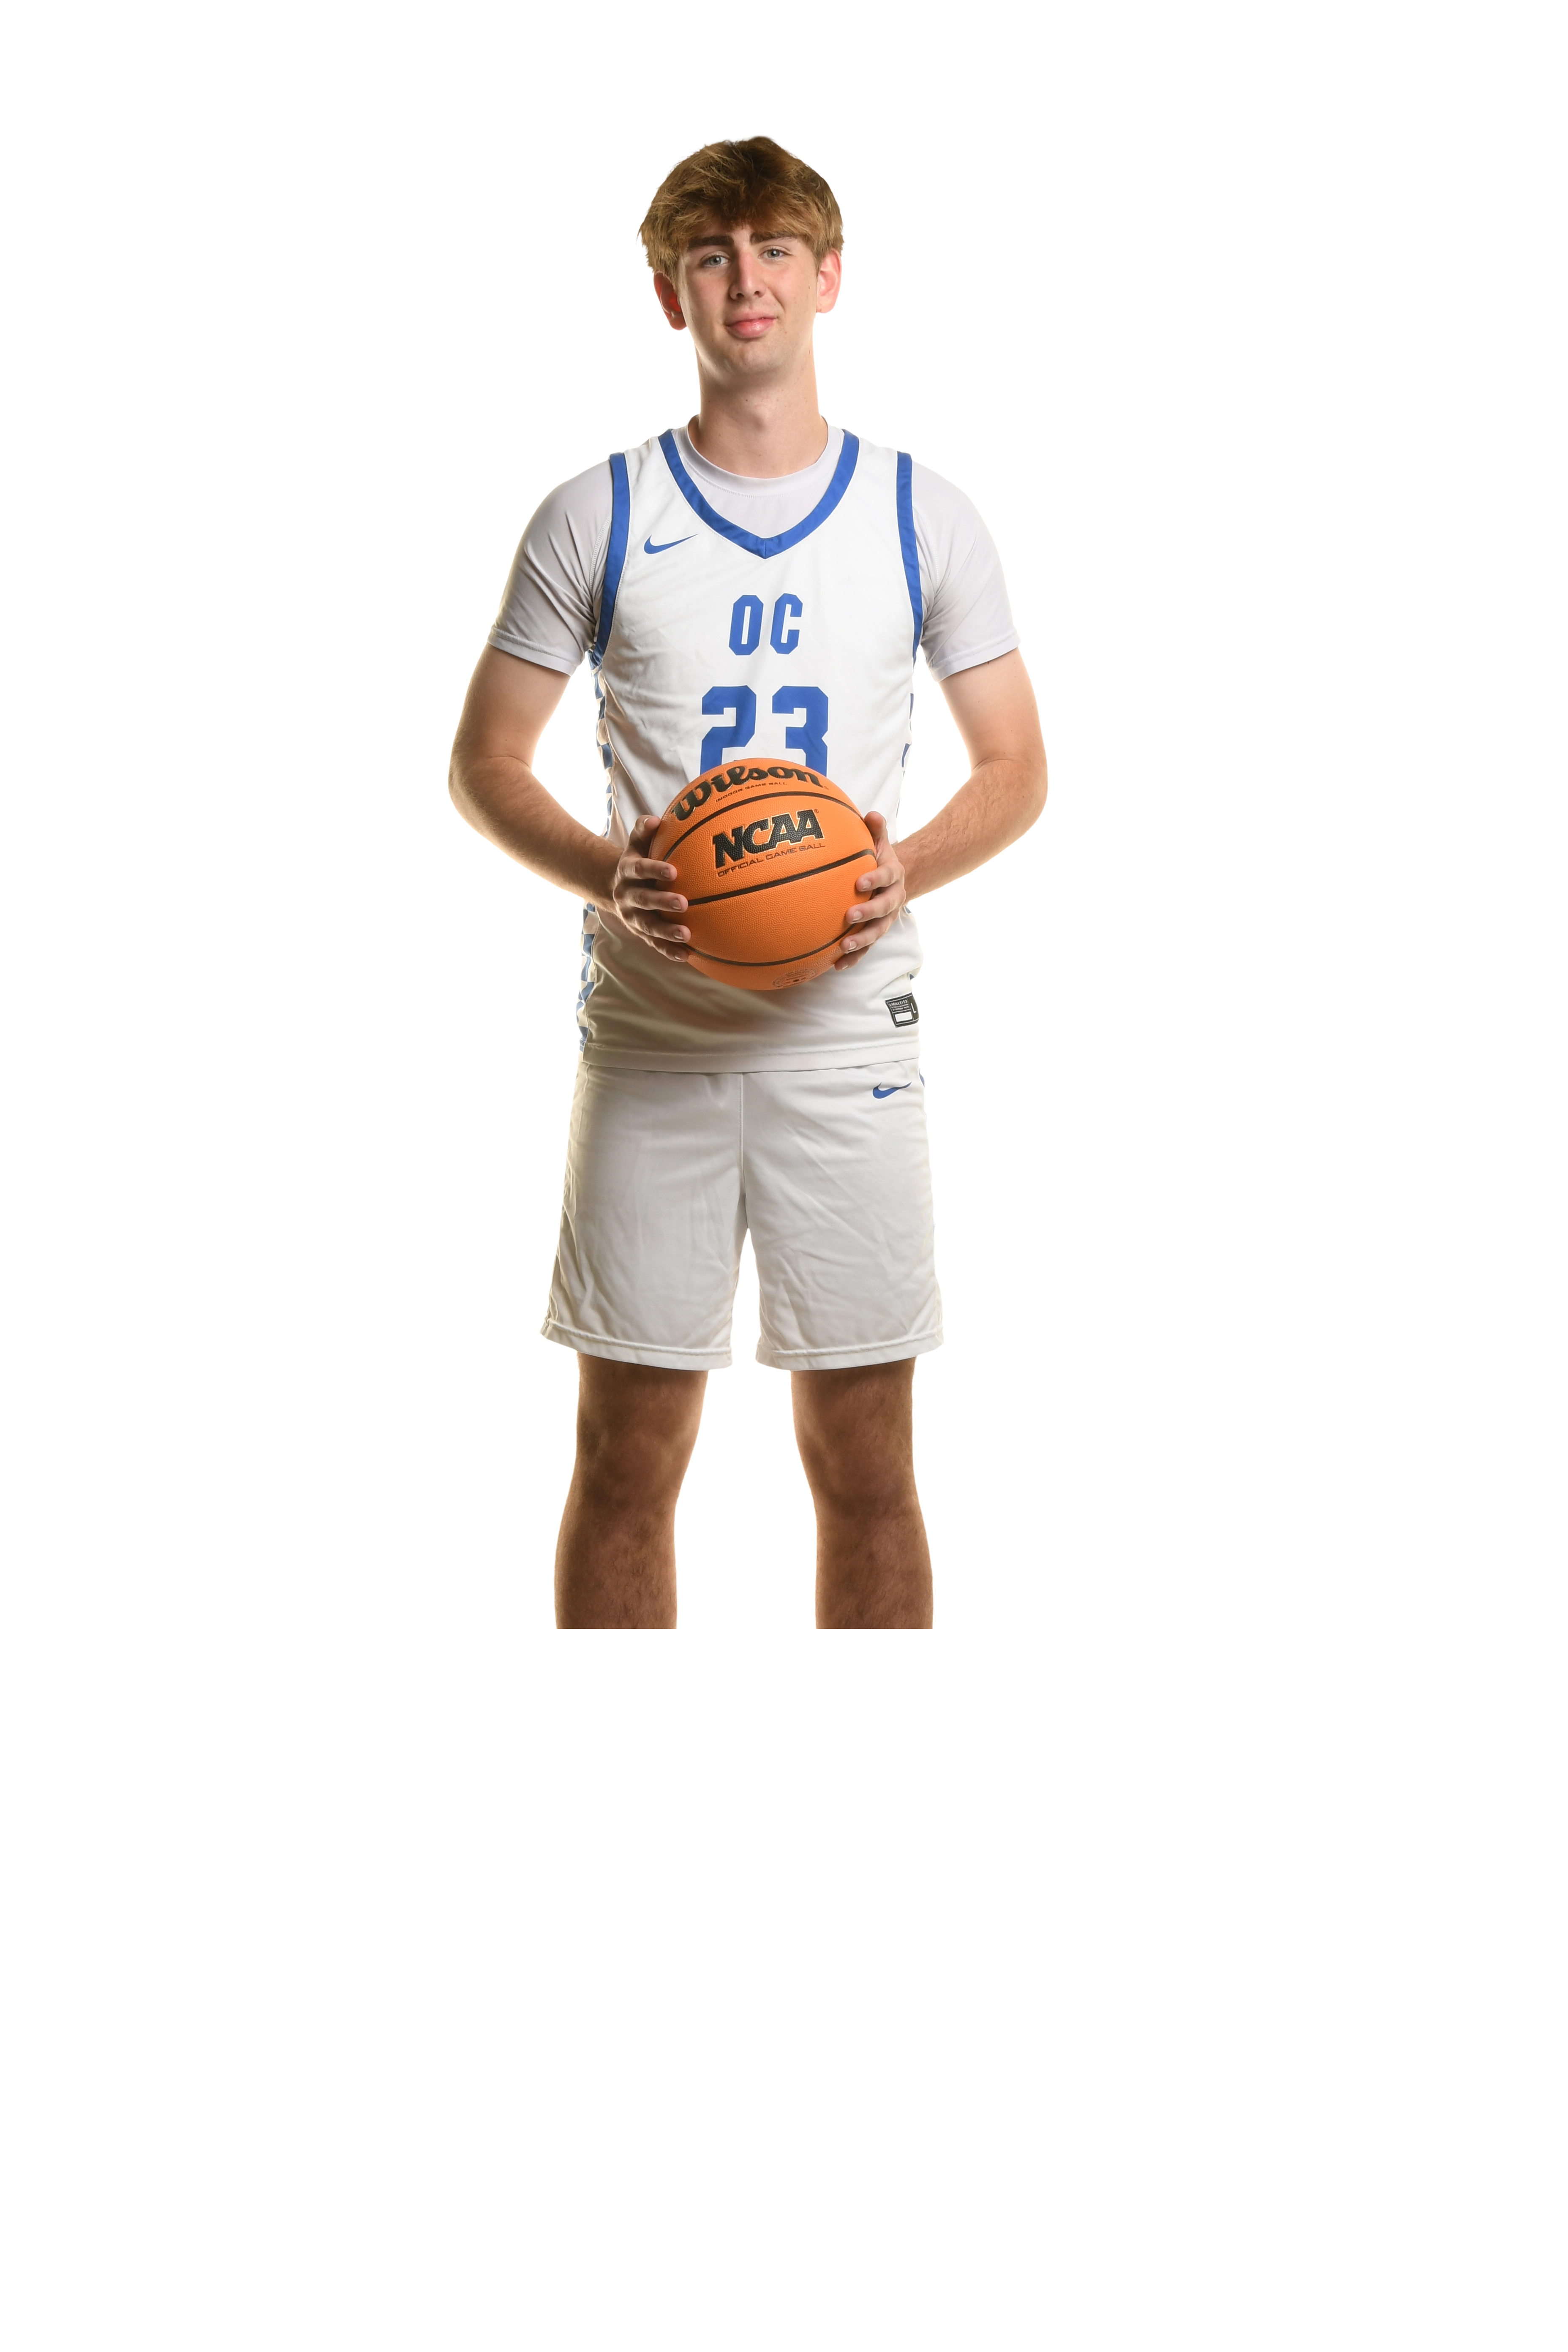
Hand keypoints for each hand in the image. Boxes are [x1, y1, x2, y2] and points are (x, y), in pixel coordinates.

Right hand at [604, 814, 690, 963]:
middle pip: (643, 900)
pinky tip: (687, 955)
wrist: (614, 886)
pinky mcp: (640, 932)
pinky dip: (669, 950)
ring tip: (686, 935)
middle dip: (662, 902)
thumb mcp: (636, 844)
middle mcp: (626, 895)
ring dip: (666, 932)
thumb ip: (644, 830)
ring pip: (648, 926)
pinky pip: (654, 944)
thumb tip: (655, 820)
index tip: (673, 871)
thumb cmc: (637, 860)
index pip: (639, 869)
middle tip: (683, 903)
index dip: (654, 870)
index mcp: (627, 871)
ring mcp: (632, 916)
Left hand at [825, 808, 906, 973]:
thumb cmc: (877, 859)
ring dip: (862, 942)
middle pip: (884, 909)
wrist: (892, 882)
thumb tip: (871, 814)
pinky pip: (866, 949)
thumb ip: (875, 829)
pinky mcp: (876, 934)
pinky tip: (836, 966)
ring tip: (844, 948)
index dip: (875, 879)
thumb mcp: (879, 842)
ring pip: (877, 933)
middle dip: (868, 913)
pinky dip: (853, 958)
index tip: (860, 882)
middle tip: (850, 916)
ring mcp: (886, 919)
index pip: (886, 877)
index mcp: (893, 876)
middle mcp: (893, 899)